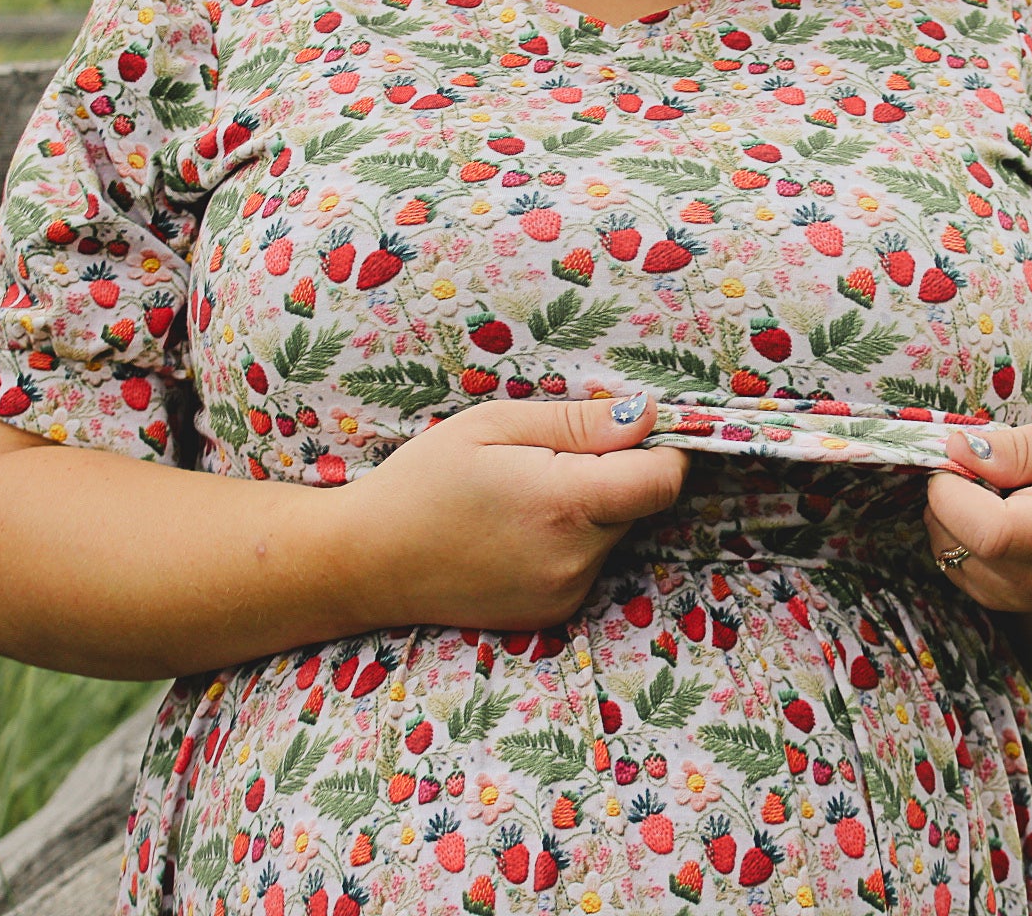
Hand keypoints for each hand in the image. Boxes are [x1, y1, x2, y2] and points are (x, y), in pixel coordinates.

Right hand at [334, 392, 689, 631]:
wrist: (367, 562)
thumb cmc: (424, 480)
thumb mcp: (495, 425)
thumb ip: (579, 423)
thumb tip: (648, 417)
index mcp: (566, 505)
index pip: (663, 480)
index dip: (659, 448)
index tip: (628, 430)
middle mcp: (576, 559)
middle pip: (640, 504)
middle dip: (614, 474)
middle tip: (548, 459)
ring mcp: (566, 593)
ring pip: (615, 533)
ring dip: (591, 509)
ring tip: (524, 497)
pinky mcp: (555, 613)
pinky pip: (589, 563)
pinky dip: (571, 541)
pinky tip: (518, 532)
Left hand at [923, 410, 1031, 612]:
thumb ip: (1021, 445)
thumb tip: (956, 450)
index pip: (991, 532)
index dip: (956, 489)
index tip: (964, 453)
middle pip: (957, 538)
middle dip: (950, 488)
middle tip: (989, 463)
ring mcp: (1018, 598)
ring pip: (945, 546)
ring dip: (952, 508)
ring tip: (1000, 488)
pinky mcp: (996, 599)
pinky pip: (947, 556)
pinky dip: (956, 526)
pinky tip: (994, 510)